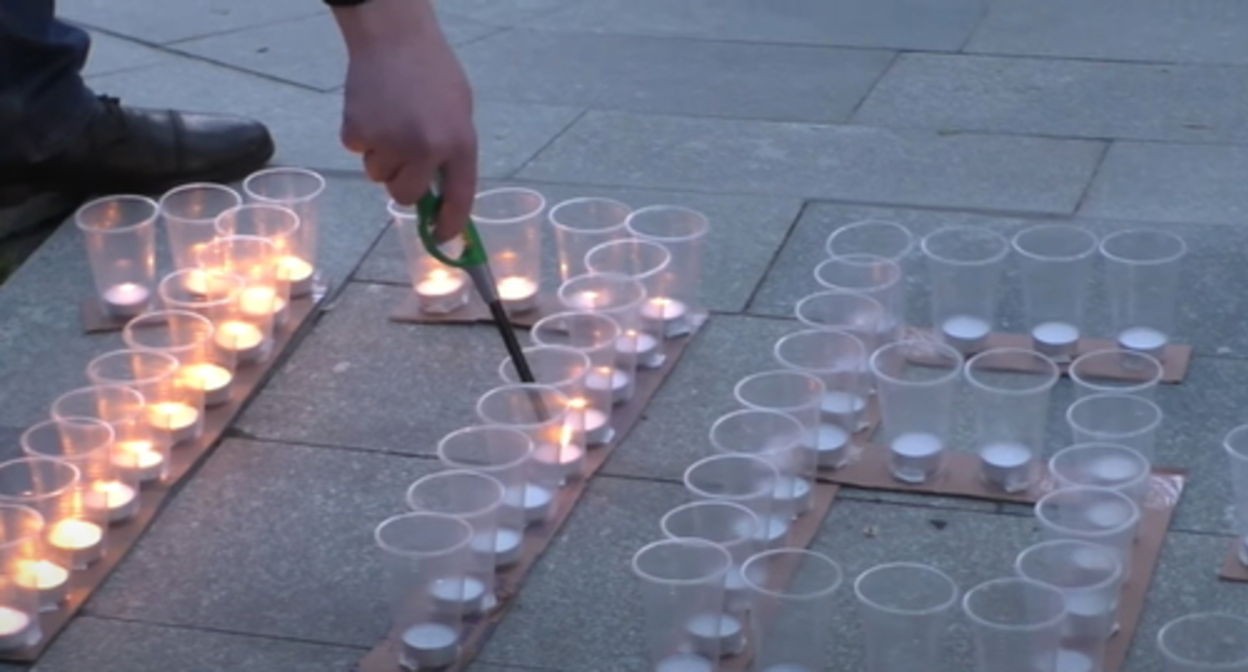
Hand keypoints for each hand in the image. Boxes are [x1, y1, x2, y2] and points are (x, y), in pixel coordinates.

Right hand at [333, 0, 477, 241]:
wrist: (394, 36)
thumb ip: (452, 152)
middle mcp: (426, 150)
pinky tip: (373, 109)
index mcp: (460, 143)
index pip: (459, 199)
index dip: (449, 225)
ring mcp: (390, 143)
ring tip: (391, 120)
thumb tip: (440, 195)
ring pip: (379, 175)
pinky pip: (359, 151)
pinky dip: (363, 137)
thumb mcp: (459, 113)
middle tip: (404, 159)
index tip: (442, 239)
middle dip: (404, 185)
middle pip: (406, 196)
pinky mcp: (357, 133)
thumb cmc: (433, 73)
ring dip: (384, 157)